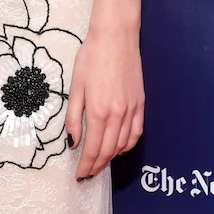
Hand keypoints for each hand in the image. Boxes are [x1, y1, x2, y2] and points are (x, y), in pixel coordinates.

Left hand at [64, 24, 143, 179]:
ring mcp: (132, 110)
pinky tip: (120, 148)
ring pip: (123, 145)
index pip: (93, 149)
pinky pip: (136, 132)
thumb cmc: (91, 58)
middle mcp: (118, 115)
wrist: (115, 37)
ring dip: (111, 158)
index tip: (80, 175)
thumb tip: (73, 142)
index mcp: (98, 112)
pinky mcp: (140, 103)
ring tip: (100, 163)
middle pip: (108, 151)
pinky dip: (128, 145)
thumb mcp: (75, 87)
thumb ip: (74, 118)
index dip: (86, 166)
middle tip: (87, 174)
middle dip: (97, 166)